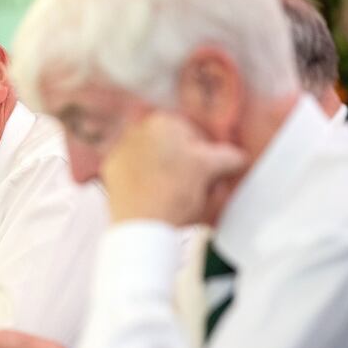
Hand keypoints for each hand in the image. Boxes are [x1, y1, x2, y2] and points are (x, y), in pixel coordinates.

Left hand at [101, 113, 245, 225]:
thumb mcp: (209, 171)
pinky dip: (145, 182)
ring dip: (166, 172)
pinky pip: (135, 173)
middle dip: (184, 163)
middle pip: (170, 146)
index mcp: (162, 122)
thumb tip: (236, 157)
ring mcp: (120, 151)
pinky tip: (156, 197)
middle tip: (197, 184)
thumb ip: (227, 157)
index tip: (210, 170)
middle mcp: (136, 131)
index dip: (206, 155)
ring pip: (153, 159)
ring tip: (177, 195)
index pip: (193, 134)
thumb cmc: (173, 194)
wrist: (143, 225)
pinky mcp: (110, 172)